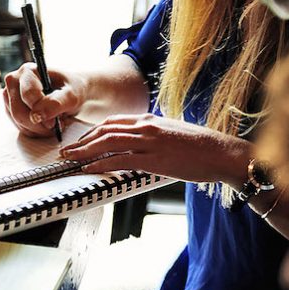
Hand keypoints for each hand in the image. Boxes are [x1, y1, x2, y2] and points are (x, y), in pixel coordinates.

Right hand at [2, 63, 85, 137]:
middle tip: (55, 126)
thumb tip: (37, 115)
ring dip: (38, 129)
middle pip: (18, 111)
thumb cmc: (71, 89)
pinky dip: (34, 131)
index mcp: (28, 71)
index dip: (41, 111)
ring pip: (18, 121)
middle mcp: (14, 81)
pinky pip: (19, 127)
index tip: (54, 121)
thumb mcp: (71, 95)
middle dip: (38, 124)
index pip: (28, 95)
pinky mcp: (11, 109)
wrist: (70, 92)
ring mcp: (10, 96)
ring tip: (53, 123)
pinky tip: (46, 125)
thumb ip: (56, 103)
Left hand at [59, 113, 252, 183]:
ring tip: (70, 159)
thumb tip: (139, 147)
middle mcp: (146, 126)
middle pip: (105, 130)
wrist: (222, 152)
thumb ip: (153, 137)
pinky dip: (100, 164)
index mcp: (150, 120)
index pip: (113, 122)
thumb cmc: (201, 148)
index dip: (92, 132)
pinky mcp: (154, 158)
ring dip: (84, 152)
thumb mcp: (172, 134)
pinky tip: (88, 169)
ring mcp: (149, 141)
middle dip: (82, 141)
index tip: (81, 141)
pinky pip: (120, 160)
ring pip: (107, 142)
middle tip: (67, 151)